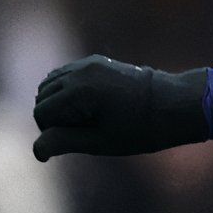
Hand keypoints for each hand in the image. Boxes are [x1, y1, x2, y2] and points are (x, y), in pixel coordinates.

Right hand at [32, 55, 210, 160]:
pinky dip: (67, 90)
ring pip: (50, 84)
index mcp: (78, 91)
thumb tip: (36, 150)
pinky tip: (89, 105)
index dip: (54, 132)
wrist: (175, 104)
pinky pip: (66, 75)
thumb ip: (65, 142)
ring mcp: (87, 64)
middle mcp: (78, 72)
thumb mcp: (101, 142)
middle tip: (87, 130)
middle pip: (42, 97)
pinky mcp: (96, 62)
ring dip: (59, 103)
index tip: (82, 139)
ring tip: (88, 118)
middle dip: (55, 117)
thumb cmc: (141, 129)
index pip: (41, 114)